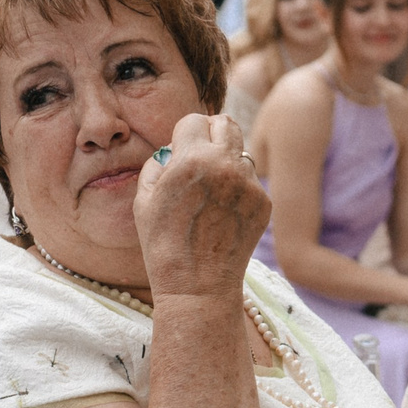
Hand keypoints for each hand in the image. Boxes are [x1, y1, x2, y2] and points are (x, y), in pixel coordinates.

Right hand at [135, 113, 270, 301]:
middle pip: (225, 123)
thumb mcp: (143, 200)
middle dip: (211, 133)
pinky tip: (223, 213)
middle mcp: (225, 166)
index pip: (194, 120)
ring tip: (211, 192)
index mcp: (191, 160)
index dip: (184, 133)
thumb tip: (173, 149)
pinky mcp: (264, 202)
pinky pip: (250, 180)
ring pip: (241, 152)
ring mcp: (248, 184)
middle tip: (202, 153)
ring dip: (226, 161)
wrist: (198, 287)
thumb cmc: (163, 245)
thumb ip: (158, 164)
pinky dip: (238, 188)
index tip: (181, 149)